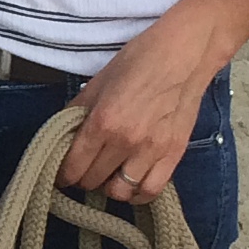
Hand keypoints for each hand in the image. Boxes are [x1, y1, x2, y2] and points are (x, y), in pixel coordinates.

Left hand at [55, 9, 222, 204]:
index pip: (73, 166)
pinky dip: (137, 194)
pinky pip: (151, 191)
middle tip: (84, 170)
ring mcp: (152, 151)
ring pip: (120, 193)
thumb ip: (78, 111)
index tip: (62, 173)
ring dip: (109, 188)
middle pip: (93, 181)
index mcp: (103, 121)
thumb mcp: (99, 81)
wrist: (185, 54)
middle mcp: (126, 141)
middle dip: (83, 178)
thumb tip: (63, 134)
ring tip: (108, 175)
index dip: (63, 174)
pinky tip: (131, 183)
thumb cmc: (141, 60)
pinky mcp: (174, 154)